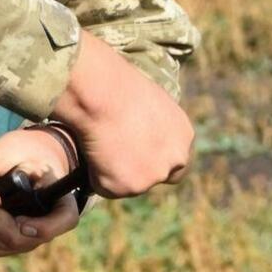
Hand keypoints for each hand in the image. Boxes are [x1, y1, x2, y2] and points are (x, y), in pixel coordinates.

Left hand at [0, 127, 79, 257]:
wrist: (30, 159)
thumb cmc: (28, 151)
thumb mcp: (14, 148)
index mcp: (60, 203)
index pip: (61, 222)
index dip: (42, 227)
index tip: (19, 218)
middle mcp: (44, 228)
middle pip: (16, 238)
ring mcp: (25, 239)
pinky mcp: (7, 240)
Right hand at [52, 30, 193, 198]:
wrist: (101, 92)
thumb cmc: (117, 84)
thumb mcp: (148, 101)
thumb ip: (151, 125)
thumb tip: (135, 132)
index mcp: (183, 135)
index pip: (176, 159)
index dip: (155, 158)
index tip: (138, 154)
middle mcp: (174, 159)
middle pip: (157, 176)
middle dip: (139, 171)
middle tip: (114, 157)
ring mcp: (150, 177)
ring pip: (128, 183)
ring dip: (112, 171)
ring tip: (96, 142)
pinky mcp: (124, 186)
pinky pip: (102, 185)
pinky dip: (93, 174)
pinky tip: (88, 150)